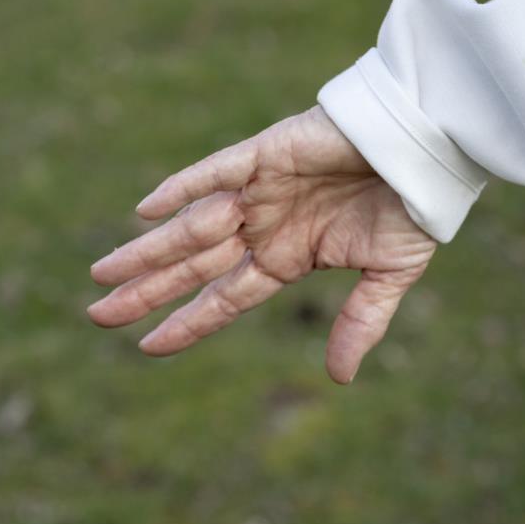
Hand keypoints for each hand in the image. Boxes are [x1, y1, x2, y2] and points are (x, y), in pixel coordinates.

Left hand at [88, 106, 435, 382]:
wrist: (429, 145)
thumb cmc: (411, 206)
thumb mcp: (388, 275)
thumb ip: (361, 322)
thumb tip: (339, 378)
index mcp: (286, 257)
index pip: (222, 299)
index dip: (185, 323)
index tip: (145, 347)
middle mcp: (261, 227)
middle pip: (190, 268)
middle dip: (144, 291)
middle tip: (95, 315)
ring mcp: (257, 192)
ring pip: (190, 228)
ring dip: (147, 251)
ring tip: (101, 274)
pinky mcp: (264, 154)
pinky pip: (214, 172)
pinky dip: (182, 188)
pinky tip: (145, 209)